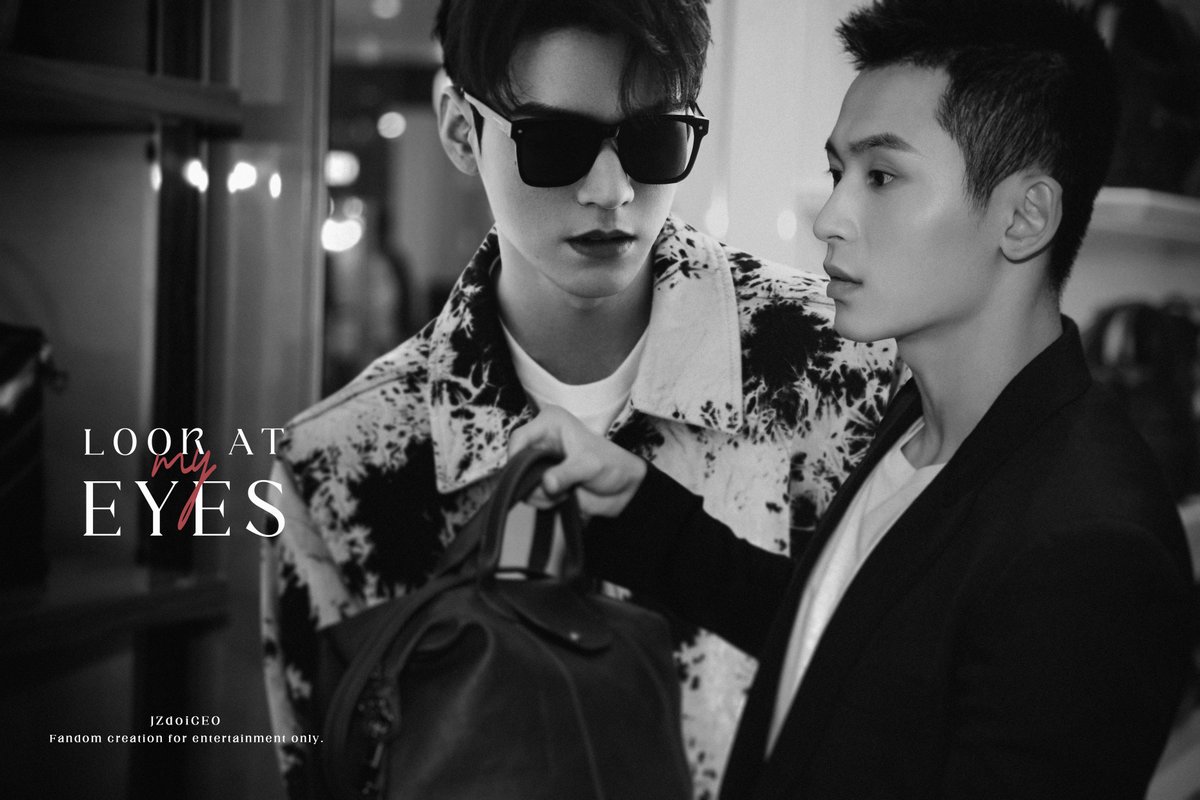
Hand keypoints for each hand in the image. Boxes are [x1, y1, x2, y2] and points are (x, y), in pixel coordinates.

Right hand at [508, 406, 646, 517]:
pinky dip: (544, 501)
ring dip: (540, 494)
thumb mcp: (589, 464)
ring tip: (567, 491)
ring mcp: (540, 462)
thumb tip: (547, 484)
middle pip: (515, 463)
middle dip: (532, 481)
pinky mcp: (542, 481)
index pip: (519, 438)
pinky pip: (529, 496)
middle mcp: (541, 440)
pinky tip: (564, 497)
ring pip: (521, 483)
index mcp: (550, 423)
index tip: (523, 477)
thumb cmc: (611, 464)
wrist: (622, 488)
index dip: (516, 457)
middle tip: (556, 488)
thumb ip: (567, 473)